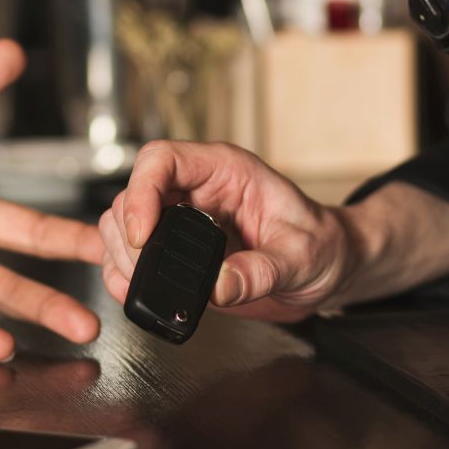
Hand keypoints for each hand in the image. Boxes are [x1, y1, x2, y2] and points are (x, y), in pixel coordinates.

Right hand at [99, 141, 448, 319]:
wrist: (328, 269)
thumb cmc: (323, 246)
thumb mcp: (303, 257)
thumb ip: (263, 270)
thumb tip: (220, 285)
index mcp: (224, 170)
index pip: (162, 160)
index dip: (142, 192)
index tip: (143, 233)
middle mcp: (195, 189)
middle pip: (132, 193)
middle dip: (128, 235)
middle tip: (143, 272)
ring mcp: (181, 219)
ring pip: (122, 222)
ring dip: (120, 255)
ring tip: (139, 285)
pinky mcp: (174, 250)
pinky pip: (131, 252)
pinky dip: (121, 271)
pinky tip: (128, 288)